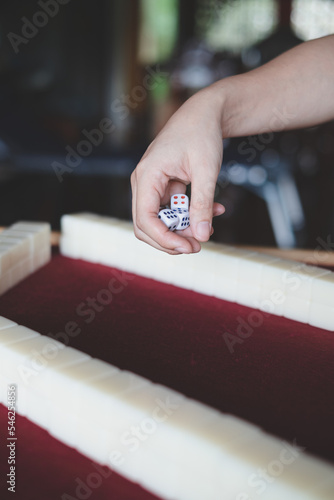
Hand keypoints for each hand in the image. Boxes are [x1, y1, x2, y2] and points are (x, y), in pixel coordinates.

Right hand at [131, 87, 224, 253]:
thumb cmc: (201, 133)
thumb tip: (201, 235)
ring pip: (160, 220)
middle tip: (196, 246)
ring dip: (182, 229)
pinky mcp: (164, 186)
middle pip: (146, 225)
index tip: (189, 247)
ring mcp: (152, 185)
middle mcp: (144, 182)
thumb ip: (203, 204)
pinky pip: (172, 210)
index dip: (164, 239)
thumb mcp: (206, 170)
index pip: (144, 219)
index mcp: (146, 176)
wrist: (205, 113)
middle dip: (170, 239)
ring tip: (208, 227)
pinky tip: (214, 210)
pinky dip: (190, 215)